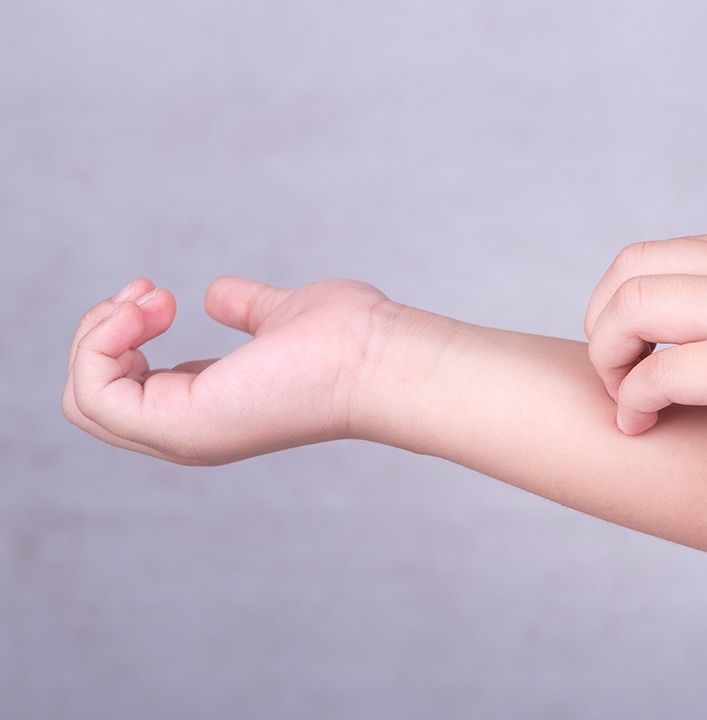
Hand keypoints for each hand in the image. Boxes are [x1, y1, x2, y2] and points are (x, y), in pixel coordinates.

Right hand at [63, 276, 399, 464]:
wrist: (379, 356)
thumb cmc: (349, 339)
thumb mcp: (279, 314)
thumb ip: (247, 309)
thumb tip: (217, 294)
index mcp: (209, 408)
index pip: (125, 389)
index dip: (122, 335)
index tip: (159, 293)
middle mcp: (190, 431)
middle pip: (91, 398)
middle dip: (98, 332)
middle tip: (148, 293)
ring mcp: (183, 435)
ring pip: (82, 399)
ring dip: (96, 334)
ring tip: (148, 299)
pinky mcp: (181, 426)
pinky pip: (92, 396)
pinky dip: (98, 345)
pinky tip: (140, 311)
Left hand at [584, 234, 706, 473]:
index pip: (662, 254)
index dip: (626, 300)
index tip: (632, 346)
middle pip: (630, 272)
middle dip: (603, 325)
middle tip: (612, 373)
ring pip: (630, 312)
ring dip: (608, 360)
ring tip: (621, 402)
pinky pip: (654, 376)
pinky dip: (630, 403)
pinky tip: (640, 428)